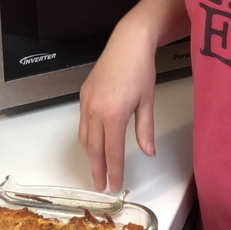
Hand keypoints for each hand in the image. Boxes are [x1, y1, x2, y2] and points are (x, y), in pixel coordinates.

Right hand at [78, 17, 157, 191]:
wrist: (128, 43)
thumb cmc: (141, 70)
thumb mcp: (147, 102)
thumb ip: (145, 130)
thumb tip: (148, 152)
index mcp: (114, 114)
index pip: (112, 151)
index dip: (114, 171)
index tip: (115, 186)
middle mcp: (95, 110)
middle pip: (94, 149)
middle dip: (97, 169)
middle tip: (100, 186)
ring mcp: (87, 102)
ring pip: (84, 138)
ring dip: (90, 155)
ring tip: (98, 169)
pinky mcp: (83, 95)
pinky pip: (82, 124)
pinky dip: (87, 138)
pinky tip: (94, 144)